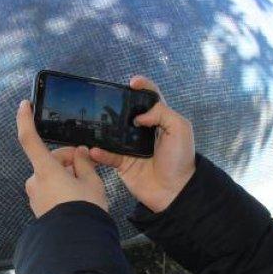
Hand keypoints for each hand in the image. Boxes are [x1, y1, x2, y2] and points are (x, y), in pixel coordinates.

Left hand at [16, 99, 108, 218]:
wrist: (77, 242)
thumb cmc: (85, 210)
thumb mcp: (92, 182)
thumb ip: (84, 163)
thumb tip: (79, 153)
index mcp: (46, 170)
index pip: (30, 139)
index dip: (25, 120)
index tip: (24, 105)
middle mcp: (35, 181)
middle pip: (51, 159)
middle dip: (69, 160)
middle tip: (89, 169)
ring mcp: (35, 195)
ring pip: (52, 175)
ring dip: (67, 175)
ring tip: (87, 188)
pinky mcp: (39, 207)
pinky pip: (51, 189)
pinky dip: (63, 188)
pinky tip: (79, 198)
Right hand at [88, 75, 194, 213]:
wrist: (175, 191)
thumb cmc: (180, 159)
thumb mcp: (180, 129)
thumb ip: (162, 113)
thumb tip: (139, 116)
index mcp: (160, 121)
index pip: (151, 99)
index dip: (142, 88)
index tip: (132, 82)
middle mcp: (144, 132)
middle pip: (126, 114)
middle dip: (115, 106)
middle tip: (104, 100)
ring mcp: (131, 148)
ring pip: (113, 134)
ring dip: (102, 129)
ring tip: (92, 122)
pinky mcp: (123, 164)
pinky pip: (108, 156)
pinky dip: (100, 153)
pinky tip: (93, 149)